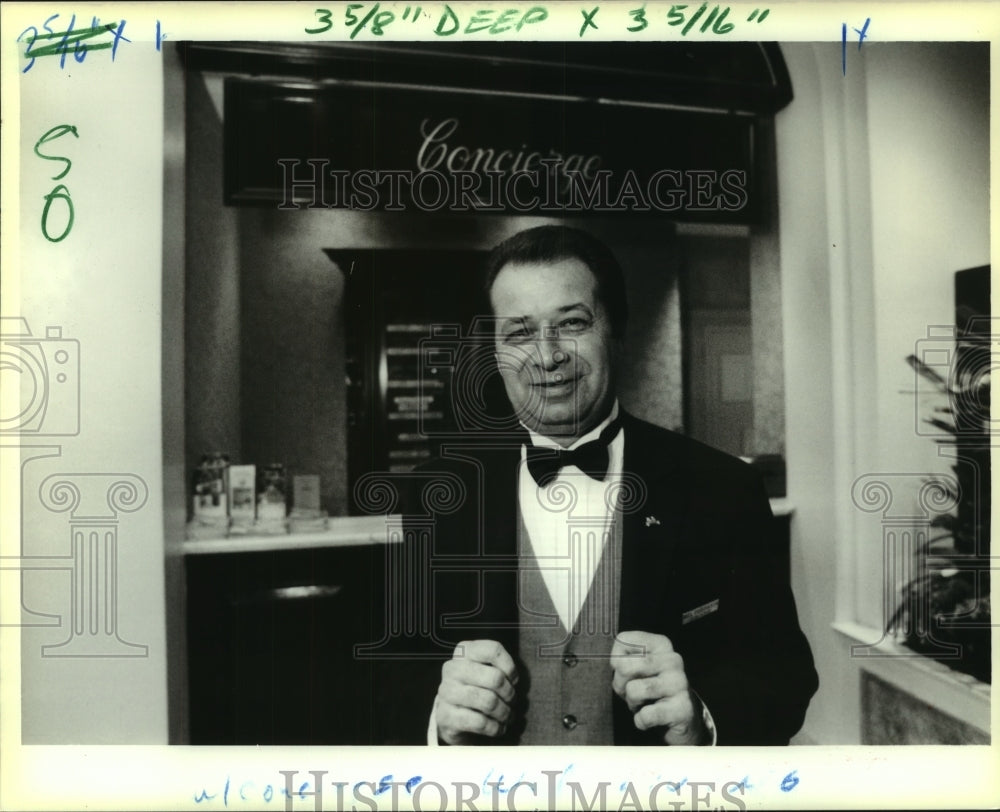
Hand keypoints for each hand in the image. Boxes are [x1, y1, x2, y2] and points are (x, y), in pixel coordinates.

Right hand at [436, 639, 518, 744]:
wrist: (452, 717)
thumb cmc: (476, 689)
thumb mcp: (485, 672)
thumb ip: (499, 668)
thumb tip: (513, 680)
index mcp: (464, 652)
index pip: (493, 650)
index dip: (510, 667)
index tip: (513, 680)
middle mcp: (452, 668)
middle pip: (495, 678)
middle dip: (509, 694)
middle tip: (511, 701)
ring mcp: (446, 692)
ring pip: (489, 701)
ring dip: (504, 713)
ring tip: (506, 716)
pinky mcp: (446, 716)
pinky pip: (479, 722)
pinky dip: (494, 728)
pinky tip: (497, 728)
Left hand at [610, 630, 706, 744]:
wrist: (681, 717)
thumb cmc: (649, 689)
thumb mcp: (635, 669)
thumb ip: (622, 659)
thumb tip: (616, 663)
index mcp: (661, 644)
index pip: (623, 640)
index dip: (616, 661)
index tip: (628, 672)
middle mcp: (672, 659)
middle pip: (624, 666)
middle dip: (620, 685)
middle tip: (632, 692)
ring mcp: (680, 683)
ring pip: (634, 690)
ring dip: (632, 703)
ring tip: (644, 704)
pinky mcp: (683, 708)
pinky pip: (646, 715)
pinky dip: (641, 721)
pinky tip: (652, 718)